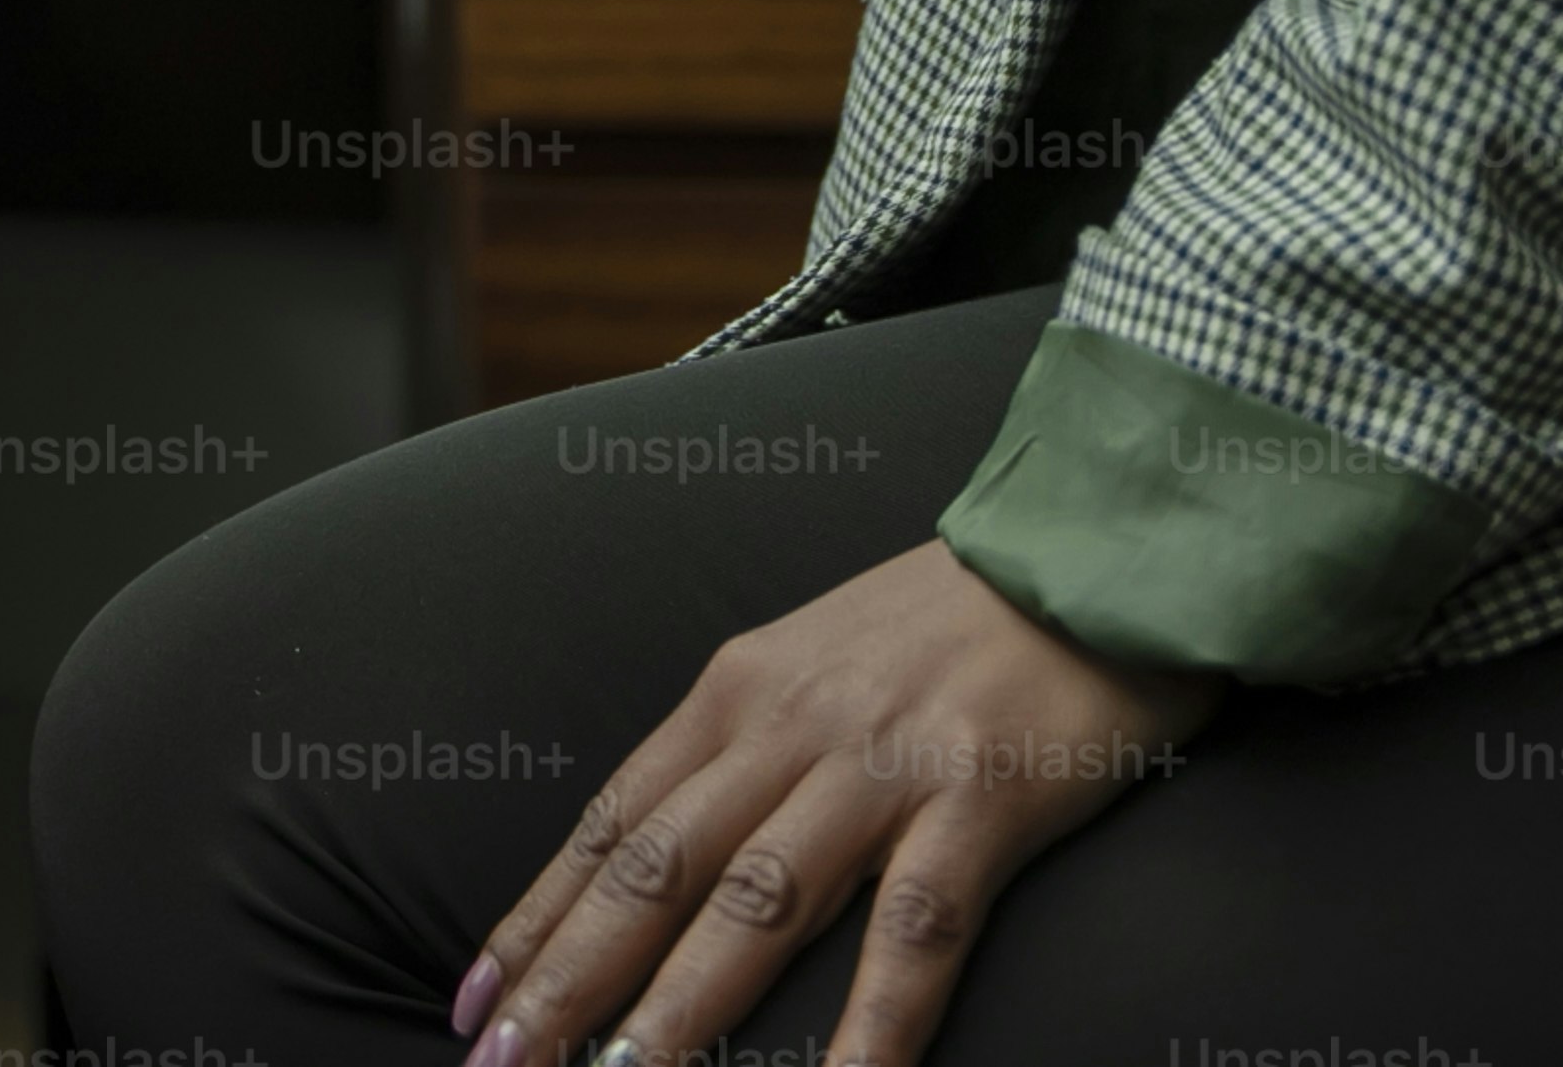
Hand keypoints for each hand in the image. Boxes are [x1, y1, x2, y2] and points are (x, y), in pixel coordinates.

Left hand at [450, 539, 1215, 1066]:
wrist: (1087, 548)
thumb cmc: (945, 626)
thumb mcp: (813, 665)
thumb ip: (743, 754)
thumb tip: (661, 857)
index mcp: (736, 692)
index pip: (610, 825)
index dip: (538, 920)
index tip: (474, 1004)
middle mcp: (788, 726)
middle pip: (653, 870)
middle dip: (570, 978)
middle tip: (503, 1065)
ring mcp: (882, 762)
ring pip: (757, 903)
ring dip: (681, 1005)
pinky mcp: (981, 795)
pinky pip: (916, 929)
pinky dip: (873, 1021)